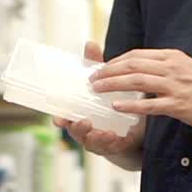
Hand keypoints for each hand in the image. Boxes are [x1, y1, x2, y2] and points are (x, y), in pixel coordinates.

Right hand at [54, 41, 142, 158]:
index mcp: (79, 113)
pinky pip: (110, 148)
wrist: (134, 126)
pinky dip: (112, 143)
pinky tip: (117, 137)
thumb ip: (97, 66)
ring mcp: (98, 139)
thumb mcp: (105, 83)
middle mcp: (85, 128)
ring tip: (105, 132)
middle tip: (84, 122)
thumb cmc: (111, 103)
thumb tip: (90, 43)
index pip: (65, 116)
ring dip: (97, 137)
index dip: (60, 118)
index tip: (58, 119)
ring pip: (92, 142)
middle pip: (76, 131)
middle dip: (77, 129)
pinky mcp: (114, 146)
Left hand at [92, 48, 191, 130]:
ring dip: (113, 84)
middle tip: (92, 77)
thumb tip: (140, 66)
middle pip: (132, 65)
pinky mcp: (179, 105)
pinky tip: (116, 105)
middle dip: (108, 70)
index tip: (101, 67)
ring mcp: (175, 86)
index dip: (115, 60)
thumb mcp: (185, 67)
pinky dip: (131, 104)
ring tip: (97, 88)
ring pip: (137, 81)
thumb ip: (164, 65)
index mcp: (172, 56)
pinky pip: (150, 105)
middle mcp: (172, 68)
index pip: (137, 54)